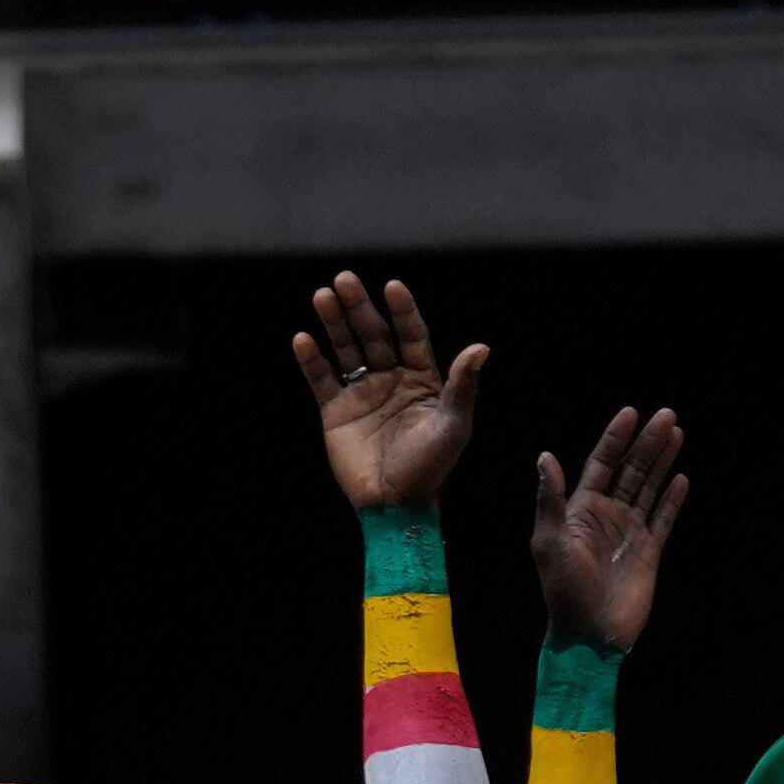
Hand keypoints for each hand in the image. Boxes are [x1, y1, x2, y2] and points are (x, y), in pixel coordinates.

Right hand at [288, 267, 486, 511]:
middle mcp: (392, 380)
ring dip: (334, 323)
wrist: (395, 504)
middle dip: (359, 308)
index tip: (392, 287)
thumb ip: (462, 385)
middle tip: (344, 279)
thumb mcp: (452, 425)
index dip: (402, 311)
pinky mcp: (336, 412)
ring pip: (346, 349)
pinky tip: (303, 339)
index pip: (411, 335)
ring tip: (322, 295)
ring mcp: (362, 394)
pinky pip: (322, 379)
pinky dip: (311, 360)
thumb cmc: (430, 466)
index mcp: (423, 380)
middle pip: (374, 335)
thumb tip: (481, 347)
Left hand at [530, 402, 686, 653]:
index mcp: (580, 510)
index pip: (601, 464)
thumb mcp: (549, 542)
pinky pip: (663, 518)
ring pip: (649, 487)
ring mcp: (629, 532)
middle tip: (667, 414)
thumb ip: (550, 499)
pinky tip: (681, 478)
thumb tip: (545, 456)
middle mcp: (606, 515)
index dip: (615, 438)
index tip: (630, 413)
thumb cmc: (563, 590)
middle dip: (647, 442)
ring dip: (662, 461)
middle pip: (630, 469)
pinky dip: (672, 498)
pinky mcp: (649, 551)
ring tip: (677, 432)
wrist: (590, 633)